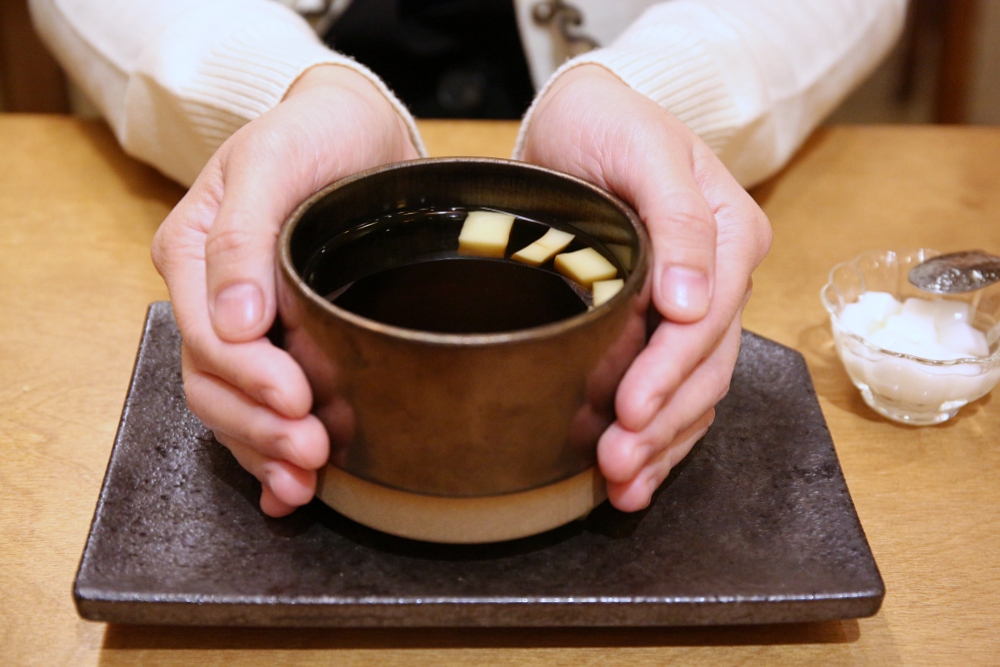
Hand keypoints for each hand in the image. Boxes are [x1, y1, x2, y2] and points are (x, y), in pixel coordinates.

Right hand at [151, 65, 419, 516]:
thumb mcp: (274, 163)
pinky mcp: (282, 342)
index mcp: (194, 253)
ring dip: (267, 450)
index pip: (207, 336)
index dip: (250, 377)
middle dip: (261, 427)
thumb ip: (243, 237)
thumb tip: (233, 321)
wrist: (355, 131)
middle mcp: (211, 297)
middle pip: (215, 384)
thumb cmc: (315, 134)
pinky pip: (260, 407)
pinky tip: (291, 487)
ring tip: (307, 481)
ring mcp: (244, 325)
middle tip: (313, 451)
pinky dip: (272, 452)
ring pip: (233, 407)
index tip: (298, 398)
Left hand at [520, 65, 771, 510]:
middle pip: (704, 368)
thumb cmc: (608, 124)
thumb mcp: (645, 151)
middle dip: (662, 424)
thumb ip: (677, 218)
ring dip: (661, 444)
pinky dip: (655, 434)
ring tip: (620, 486)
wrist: (580, 120)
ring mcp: (695, 305)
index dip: (669, 373)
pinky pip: (672, 388)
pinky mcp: (660, 325)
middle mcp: (720, 278)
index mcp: (730, 236)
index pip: (707, 321)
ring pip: (693, 390)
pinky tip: (632, 473)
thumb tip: (691, 303)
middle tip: (616, 466)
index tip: (630, 412)